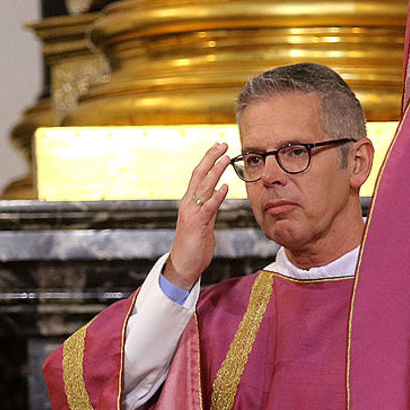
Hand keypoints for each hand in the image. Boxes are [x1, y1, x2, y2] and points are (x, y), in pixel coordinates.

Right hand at [164, 143, 232, 289]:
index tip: (218, 146)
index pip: (198, 175)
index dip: (208, 159)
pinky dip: (216, 196)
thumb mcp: (203, 221)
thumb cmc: (194, 245)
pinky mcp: (197, 224)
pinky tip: (225, 187)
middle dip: (211, 158)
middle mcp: (188, 204)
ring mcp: (192, 213)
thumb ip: (209, 207)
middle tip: (223, 143)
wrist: (183, 265)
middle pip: (199, 175)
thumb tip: (217, 193)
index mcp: (190, 202)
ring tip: (226, 158)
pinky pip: (208, 207)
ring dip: (215, 171)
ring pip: (203, 187)